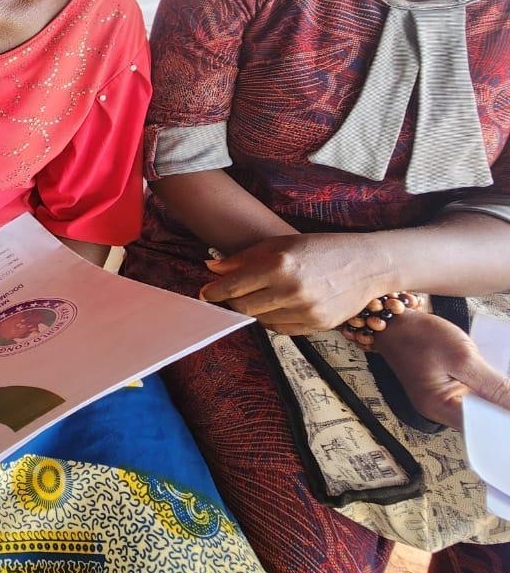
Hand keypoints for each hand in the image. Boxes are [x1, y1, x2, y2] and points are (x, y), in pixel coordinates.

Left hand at [200, 233, 387, 333]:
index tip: (204, 294)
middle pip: (243, 308)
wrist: (367, 264)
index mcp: (279, 265)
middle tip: (229, 296)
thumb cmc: (320, 248)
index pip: (233, 287)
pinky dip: (272, 319)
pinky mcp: (317, 325)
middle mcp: (291, 290)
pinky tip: (277, 305)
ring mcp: (306, 310)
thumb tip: (211, 269)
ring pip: (261, 320)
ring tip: (260, 296)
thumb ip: (244, 258)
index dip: (214, 292)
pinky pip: (280, 329)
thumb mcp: (280, 243)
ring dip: (253, 310)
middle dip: (231, 302)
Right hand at [374, 314, 509, 428]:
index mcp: (439, 407)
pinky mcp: (447, 388)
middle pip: (483, 420)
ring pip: (481, 408)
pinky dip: (489, 388)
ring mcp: (443, 399)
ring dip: (498, 398)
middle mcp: (440, 409)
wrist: (394, 320)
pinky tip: (498, 379)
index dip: (504, 421)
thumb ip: (495, 386)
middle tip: (508, 389)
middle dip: (502, 407)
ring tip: (504, 383)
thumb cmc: (419, 335)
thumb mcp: (463, 357)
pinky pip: (474, 396)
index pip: (483, 428)